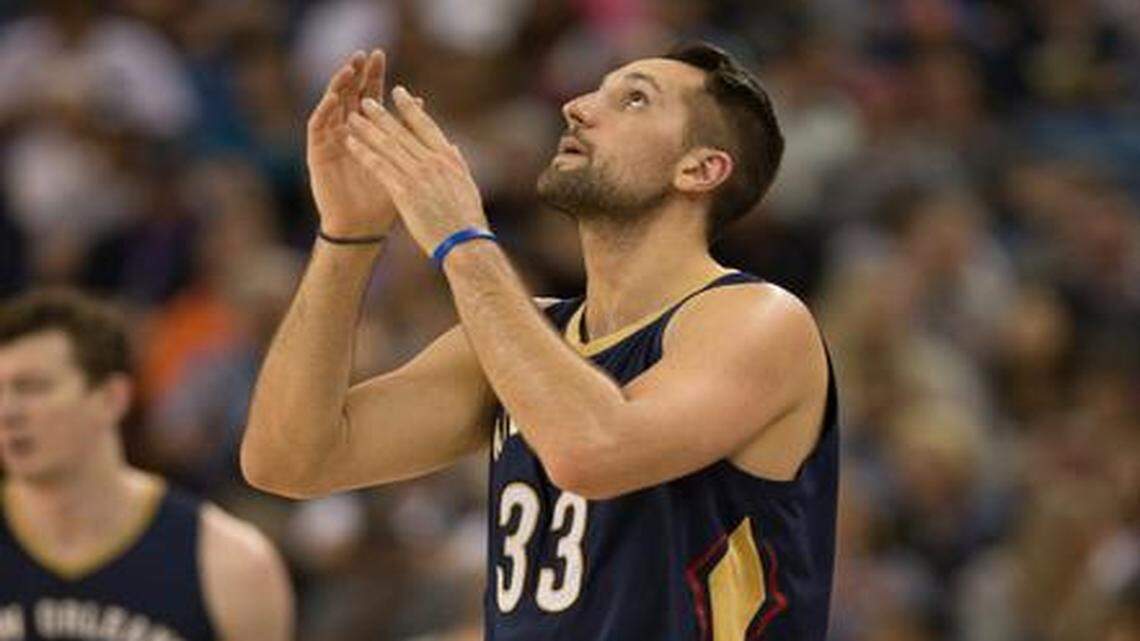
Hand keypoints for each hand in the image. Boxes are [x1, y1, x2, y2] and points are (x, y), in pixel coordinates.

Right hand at [307, 49, 398, 237]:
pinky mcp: (317, 154)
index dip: (372, 76)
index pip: (368, 95)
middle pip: (348, 95)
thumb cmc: (384, 200)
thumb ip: (407, 131)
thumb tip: (421, 102)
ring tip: (348, 69)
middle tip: (363, 53)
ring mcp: (330, 142)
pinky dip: (324, 111)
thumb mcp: (401, 162)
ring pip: (331, 106)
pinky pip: (317, 127)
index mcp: (367, 133)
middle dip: (355, 74)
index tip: (379, 54)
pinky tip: (332, 98)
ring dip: (338, 86)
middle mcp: (345, 132)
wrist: (364, 228)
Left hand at [343, 86, 488, 255]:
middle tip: (366, 100)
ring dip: (367, 129)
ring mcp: (418, 175)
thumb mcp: (467, 185)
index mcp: (448, 158)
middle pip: (402, 131)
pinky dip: (364, 152)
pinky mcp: (404, 191)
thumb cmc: (467, 219)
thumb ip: (456, 164)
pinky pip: (379, 166)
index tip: (399, 93)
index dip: (410, 108)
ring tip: (352, 116)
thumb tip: (451, 148)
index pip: (425, 126)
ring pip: (387, 144)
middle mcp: (432, 161)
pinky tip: (350, 143)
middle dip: (382, 114)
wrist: (465, 243)